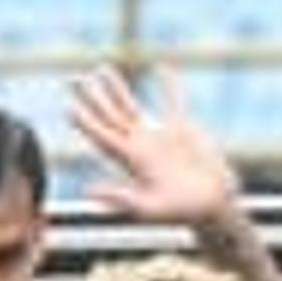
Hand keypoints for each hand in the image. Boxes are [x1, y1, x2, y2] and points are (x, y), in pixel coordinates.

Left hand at [71, 66, 240, 228]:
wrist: (213, 206)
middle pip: (109, 116)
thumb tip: (88, 191)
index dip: (86, 123)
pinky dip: (169, 86)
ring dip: (116, 88)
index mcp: (132, 161)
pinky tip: (162, 68)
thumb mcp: (150, 208)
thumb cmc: (182, 212)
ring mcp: (159, 137)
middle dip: (91, 98)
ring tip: (100, 69)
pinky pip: (173, 102)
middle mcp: (140, 146)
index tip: (68, 106)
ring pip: (131, 106)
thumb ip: (122, 199)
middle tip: (71, 80)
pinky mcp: (182, 130)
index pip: (103, 137)